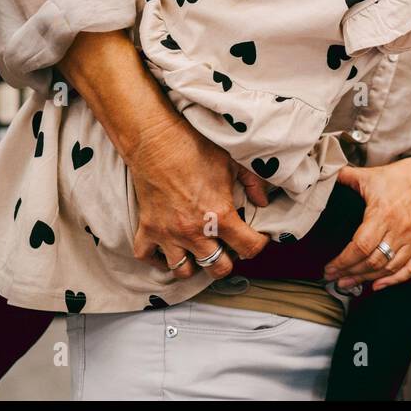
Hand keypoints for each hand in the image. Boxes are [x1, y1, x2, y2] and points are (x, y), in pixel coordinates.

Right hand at [126, 113, 271, 280]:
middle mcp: (194, 231)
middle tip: (227, 247)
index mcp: (220, 216)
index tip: (257, 238)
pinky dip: (157, 258)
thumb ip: (253, 184)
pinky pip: (148, 257)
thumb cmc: (196, 148)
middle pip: (217, 269)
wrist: (156, 140)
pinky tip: (169, 248)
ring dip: (194, 263)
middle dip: (227, 261)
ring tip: (200, 250)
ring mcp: (168, 233)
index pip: (249, 247)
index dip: (258, 244)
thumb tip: (264, 201)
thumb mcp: (233, 162)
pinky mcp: (146, 229)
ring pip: (183, 270)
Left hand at [323, 158, 410, 291]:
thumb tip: (323, 177)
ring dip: (367, 279)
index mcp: (383, 213)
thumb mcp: (367, 175)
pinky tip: (378, 285)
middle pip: (373, 261)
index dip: (343, 261)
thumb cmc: (394, 178)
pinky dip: (395, 280)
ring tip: (350, 283)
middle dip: (351, 273)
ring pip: (389, 267)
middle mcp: (401, 228)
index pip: (361, 246)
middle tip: (335, 279)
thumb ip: (345, 178)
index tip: (329, 269)